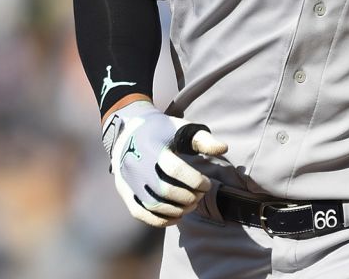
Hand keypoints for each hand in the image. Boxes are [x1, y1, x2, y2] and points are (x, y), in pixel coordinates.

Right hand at [101, 101, 227, 227]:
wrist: (128, 132)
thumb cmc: (162, 131)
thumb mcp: (182, 128)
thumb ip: (203, 139)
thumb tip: (223, 149)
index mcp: (152, 147)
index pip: (176, 170)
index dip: (195, 181)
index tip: (206, 184)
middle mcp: (137, 165)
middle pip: (165, 190)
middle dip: (188, 197)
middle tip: (200, 196)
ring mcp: (128, 181)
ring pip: (153, 205)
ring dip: (176, 210)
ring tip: (191, 205)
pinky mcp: (125, 192)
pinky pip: (141, 213)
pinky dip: (160, 220)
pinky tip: (176, 216)